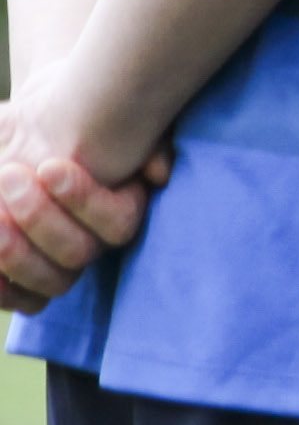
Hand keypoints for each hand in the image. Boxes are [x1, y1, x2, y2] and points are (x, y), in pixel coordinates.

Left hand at [0, 95, 156, 311]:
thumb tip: (157, 173)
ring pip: (50, 282)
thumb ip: (142, 141)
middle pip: (79, 253)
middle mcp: (91, 245)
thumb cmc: (64, 129)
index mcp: (118, 212)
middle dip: (41, 218)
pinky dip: (2, 289)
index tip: (51, 166)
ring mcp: (57, 268)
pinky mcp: (23, 283)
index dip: (86, 200)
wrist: (27, 141)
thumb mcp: (103, 123)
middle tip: (11, 176)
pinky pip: (21, 301)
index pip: (117, 224)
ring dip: (17, 255)